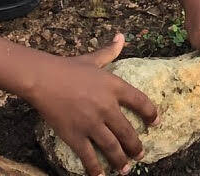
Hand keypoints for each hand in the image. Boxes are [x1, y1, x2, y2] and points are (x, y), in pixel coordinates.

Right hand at [23, 34, 157, 175]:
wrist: (43, 78)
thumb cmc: (68, 67)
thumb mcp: (93, 59)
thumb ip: (109, 51)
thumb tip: (121, 37)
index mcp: (114, 87)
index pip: (140, 101)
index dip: (151, 113)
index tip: (156, 122)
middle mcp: (107, 107)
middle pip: (128, 131)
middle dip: (136, 145)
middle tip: (141, 154)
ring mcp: (91, 123)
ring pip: (112, 146)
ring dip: (121, 160)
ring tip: (127, 169)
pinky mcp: (75, 135)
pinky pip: (88, 155)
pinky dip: (95, 168)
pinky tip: (101, 175)